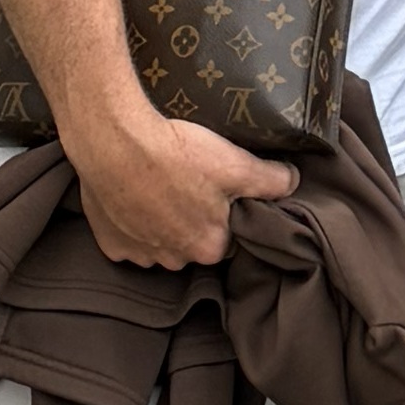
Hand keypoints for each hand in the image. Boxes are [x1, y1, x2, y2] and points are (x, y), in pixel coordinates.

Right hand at [60, 89, 295, 272]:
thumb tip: (292, 183)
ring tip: (159, 187)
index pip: (228, 237)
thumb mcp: (235, 162)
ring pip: (160, 243)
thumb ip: (271, 180)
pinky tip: (133, 196)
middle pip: (192, 242)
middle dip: (192, 220)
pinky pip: (127, 239)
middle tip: (187, 183)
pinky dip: (130, 223)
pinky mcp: (111, 244)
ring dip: (161, 224)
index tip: (217, 191)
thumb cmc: (177, 153)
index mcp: (210, 247)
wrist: (115, 143)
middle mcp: (175, 261)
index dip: (225, 213)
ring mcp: (139, 256)